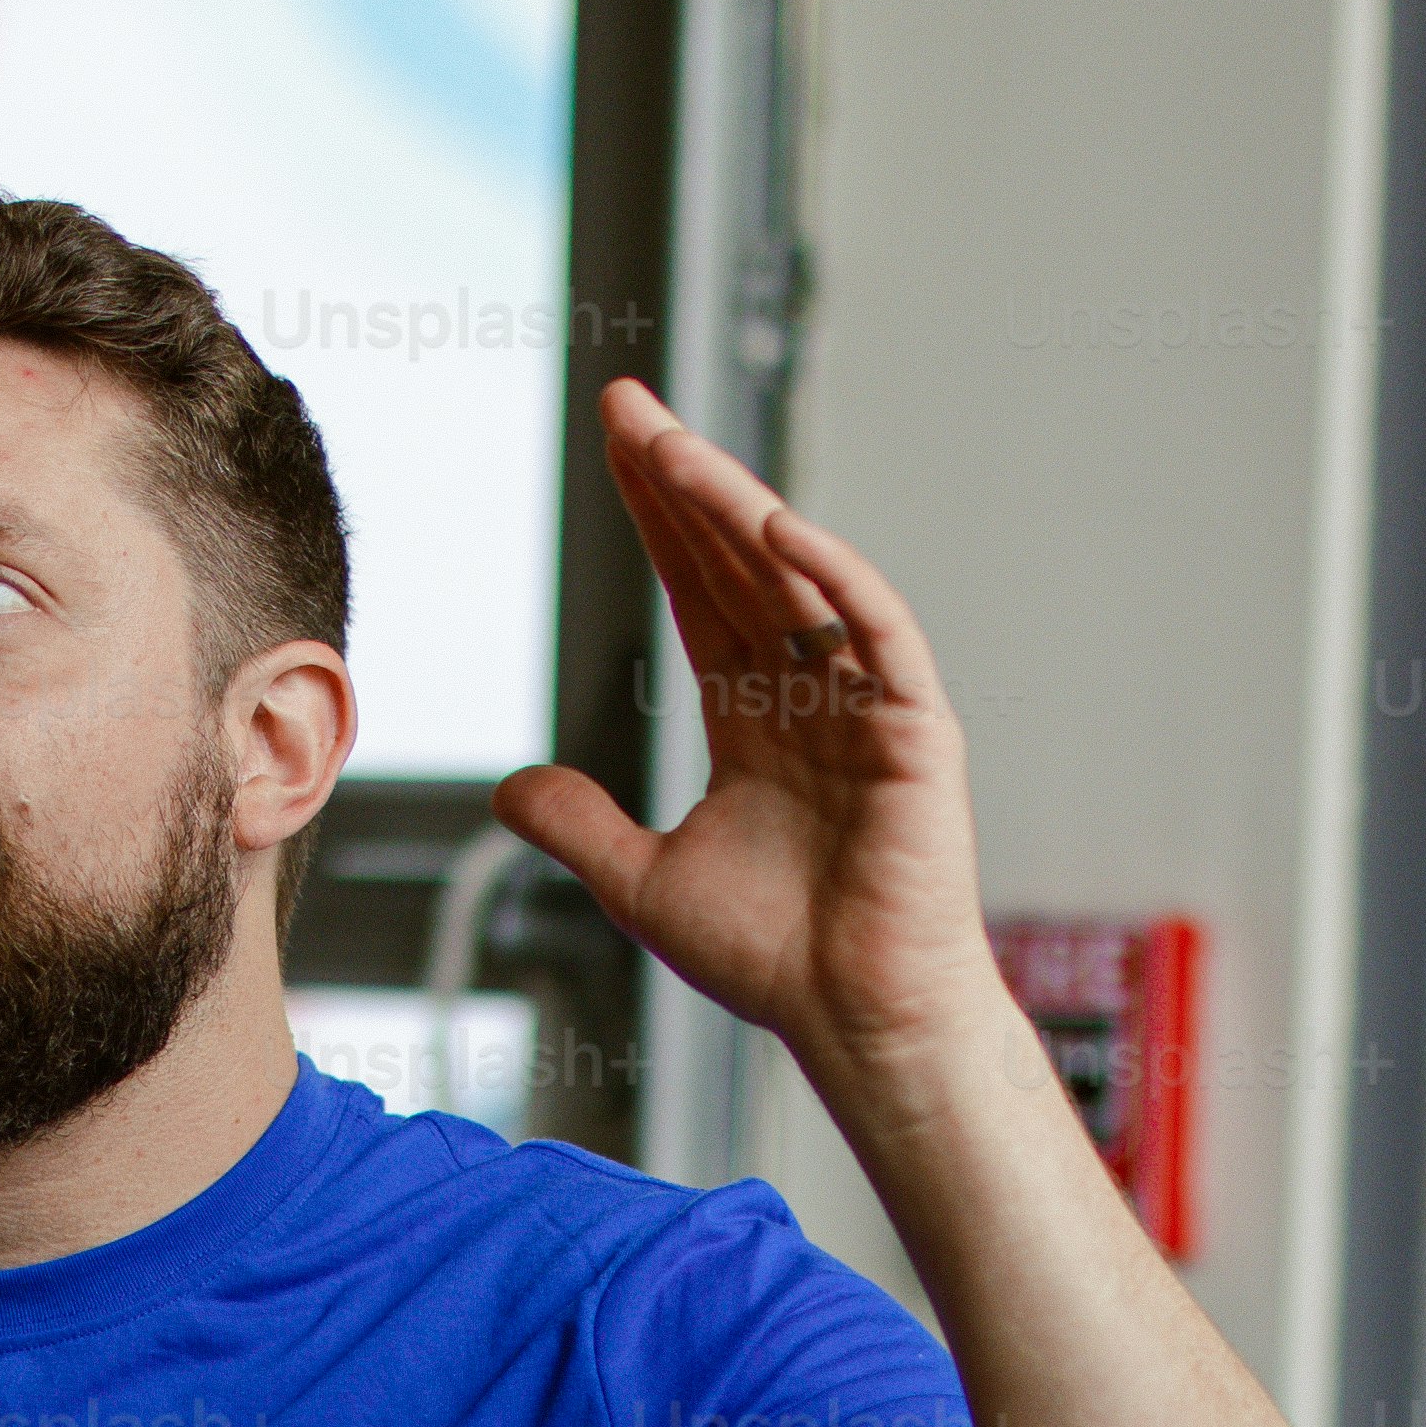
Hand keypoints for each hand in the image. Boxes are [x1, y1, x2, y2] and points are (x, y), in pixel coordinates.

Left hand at [490, 379, 1013, 1084]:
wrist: (855, 1022)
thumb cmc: (775, 962)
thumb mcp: (643, 883)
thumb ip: (580, 827)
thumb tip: (507, 790)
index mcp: (755, 717)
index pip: (701, 588)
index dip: (659, 516)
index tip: (617, 444)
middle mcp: (812, 693)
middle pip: (742, 560)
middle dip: (685, 482)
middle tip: (628, 404)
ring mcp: (869, 705)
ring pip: (800, 579)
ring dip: (739, 509)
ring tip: (674, 451)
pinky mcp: (918, 732)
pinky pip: (879, 633)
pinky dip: (834, 577)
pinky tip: (778, 526)